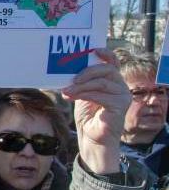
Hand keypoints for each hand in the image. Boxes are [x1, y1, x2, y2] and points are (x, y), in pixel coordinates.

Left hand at [61, 49, 129, 174]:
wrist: (92, 139)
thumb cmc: (88, 117)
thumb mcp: (82, 95)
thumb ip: (81, 82)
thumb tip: (66, 70)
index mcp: (112, 81)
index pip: (113, 62)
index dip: (105, 53)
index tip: (92, 49)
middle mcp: (121, 86)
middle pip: (107, 69)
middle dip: (87, 71)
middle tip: (71, 78)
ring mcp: (123, 96)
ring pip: (102, 82)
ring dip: (81, 85)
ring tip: (67, 91)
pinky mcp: (120, 106)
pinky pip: (101, 95)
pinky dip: (84, 94)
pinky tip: (72, 97)